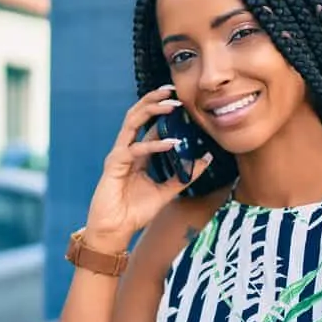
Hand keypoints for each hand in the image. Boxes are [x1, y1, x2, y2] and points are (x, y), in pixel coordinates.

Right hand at [84, 85, 212, 249]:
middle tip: (174, 90)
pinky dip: (154, 145)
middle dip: (154, 100)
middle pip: (138, 115)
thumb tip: (207, 160)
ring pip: (132, 122)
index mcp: (138, 154)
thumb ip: (184, 176)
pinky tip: (171, 144)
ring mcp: (119, 155)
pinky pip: (135, 149)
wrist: (115, 230)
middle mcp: (127, 149)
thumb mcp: (166, 192)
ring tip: (171, 104)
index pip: (149, 124)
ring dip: (151, 110)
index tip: (182, 100)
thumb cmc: (134, 212)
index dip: (163, 110)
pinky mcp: (114, 165)